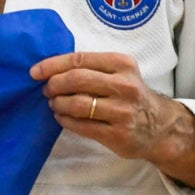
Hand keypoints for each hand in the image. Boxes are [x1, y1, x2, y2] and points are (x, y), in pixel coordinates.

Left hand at [32, 51, 191, 163]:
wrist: (160, 127)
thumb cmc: (129, 95)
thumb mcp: (118, 73)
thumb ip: (90, 67)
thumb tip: (48, 69)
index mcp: (122, 64)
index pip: (79, 60)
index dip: (52, 65)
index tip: (35, 72)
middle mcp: (125, 86)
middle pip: (76, 80)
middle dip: (53, 85)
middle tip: (47, 90)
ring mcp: (122, 112)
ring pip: (76, 104)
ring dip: (58, 104)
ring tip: (55, 104)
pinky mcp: (118, 134)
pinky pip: (81, 125)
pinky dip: (65, 120)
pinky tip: (62, 117)